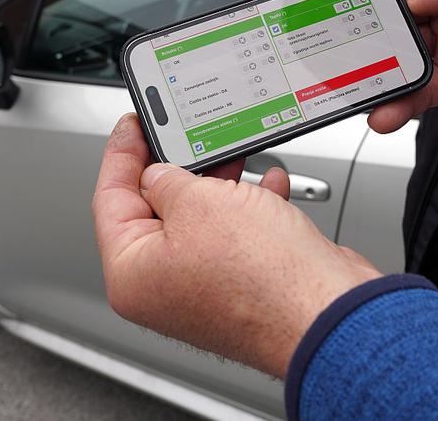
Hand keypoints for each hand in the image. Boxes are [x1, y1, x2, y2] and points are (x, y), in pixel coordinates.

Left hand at [91, 114, 381, 377]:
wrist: (327, 310)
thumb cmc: (262, 277)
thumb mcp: (198, 201)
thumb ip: (167, 179)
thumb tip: (159, 174)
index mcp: (132, 275)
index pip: (110, 200)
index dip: (121, 154)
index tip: (132, 126)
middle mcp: (163, 289)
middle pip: (155, 211)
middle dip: (176, 169)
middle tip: (180, 134)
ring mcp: (204, 290)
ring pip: (202, 221)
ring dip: (219, 187)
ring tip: (231, 156)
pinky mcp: (243, 287)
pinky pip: (236, 236)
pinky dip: (250, 208)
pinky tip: (268, 186)